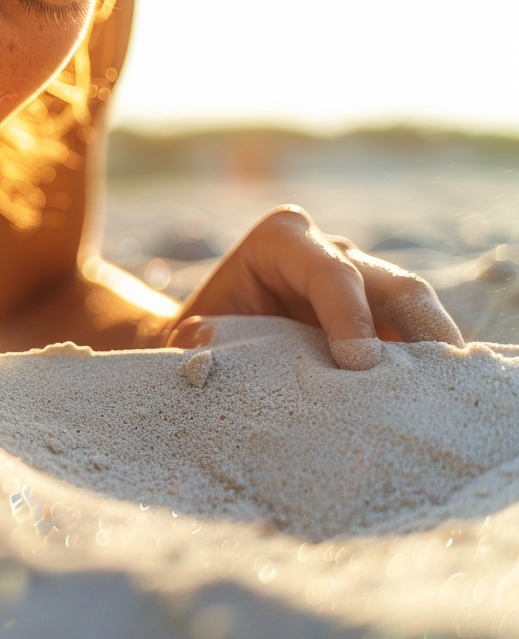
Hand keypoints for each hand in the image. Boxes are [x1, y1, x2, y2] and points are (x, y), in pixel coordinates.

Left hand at [163, 205, 463, 368]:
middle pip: (392, 284)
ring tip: (446, 395)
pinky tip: (435, 399)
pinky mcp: (378, 313)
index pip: (330, 272)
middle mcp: (328, 249)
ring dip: (432, 352)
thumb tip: (214, 362)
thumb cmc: (196, 337)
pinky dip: (426, 365)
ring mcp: (361, 277)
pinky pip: (413, 335)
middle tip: (434, 382)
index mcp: (281, 239)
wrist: (200, 340)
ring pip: (414, 309)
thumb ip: (206, 344)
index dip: (350, 317)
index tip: (357, 365)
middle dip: (419, 328)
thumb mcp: (192, 337)